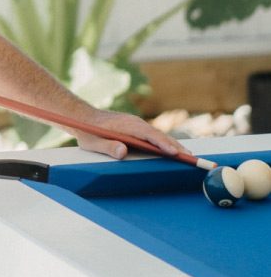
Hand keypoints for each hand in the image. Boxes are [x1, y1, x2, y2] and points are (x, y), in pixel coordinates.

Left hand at [70, 109, 188, 160]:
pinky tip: (173, 152)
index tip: (175, 153)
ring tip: (188, 157)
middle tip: (191, 158)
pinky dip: (165, 143)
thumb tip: (122, 152)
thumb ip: (107, 147)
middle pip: (159, 135)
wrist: (84, 117)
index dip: (163, 144)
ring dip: (173, 145)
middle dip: (175, 146)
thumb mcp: (93, 142)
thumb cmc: (88, 132)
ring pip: (158, 135)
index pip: (149, 135)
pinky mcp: (137, 128)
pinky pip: (154, 136)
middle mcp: (135, 123)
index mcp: (127, 126)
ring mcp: (137, 125)